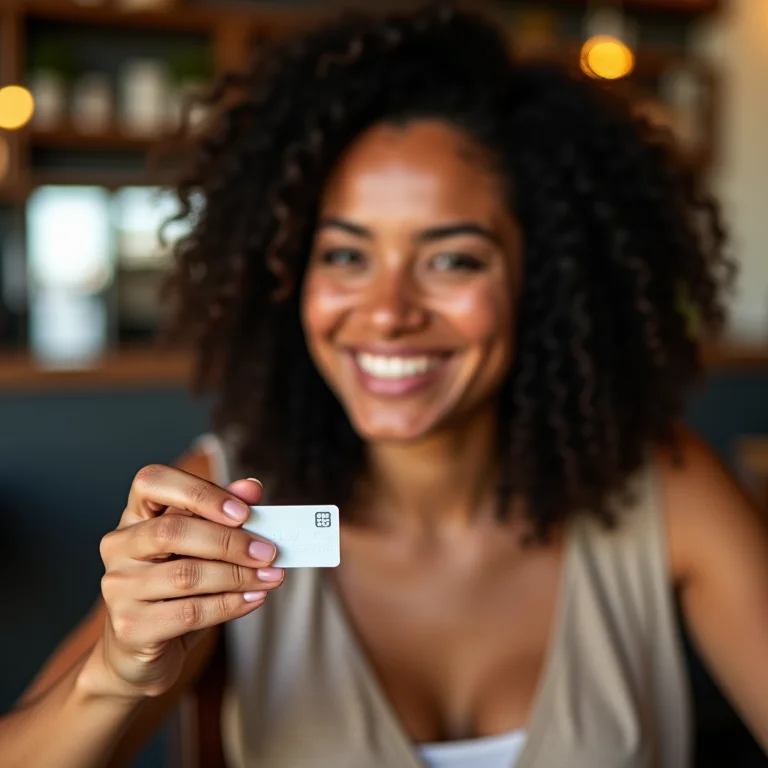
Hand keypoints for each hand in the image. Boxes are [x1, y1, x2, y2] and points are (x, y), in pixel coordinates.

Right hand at [92, 465, 282, 698]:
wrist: (140, 651)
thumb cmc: (175, 589)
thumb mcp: (199, 547)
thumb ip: (223, 514)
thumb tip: (252, 488)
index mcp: (135, 515)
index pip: (152, 481)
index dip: (199, 492)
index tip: (243, 512)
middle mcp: (119, 546)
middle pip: (172, 530)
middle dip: (228, 541)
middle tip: (269, 551)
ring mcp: (118, 587)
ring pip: (185, 575)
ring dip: (237, 576)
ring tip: (271, 577)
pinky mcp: (130, 626)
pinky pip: (189, 611)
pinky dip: (229, 604)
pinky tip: (254, 598)